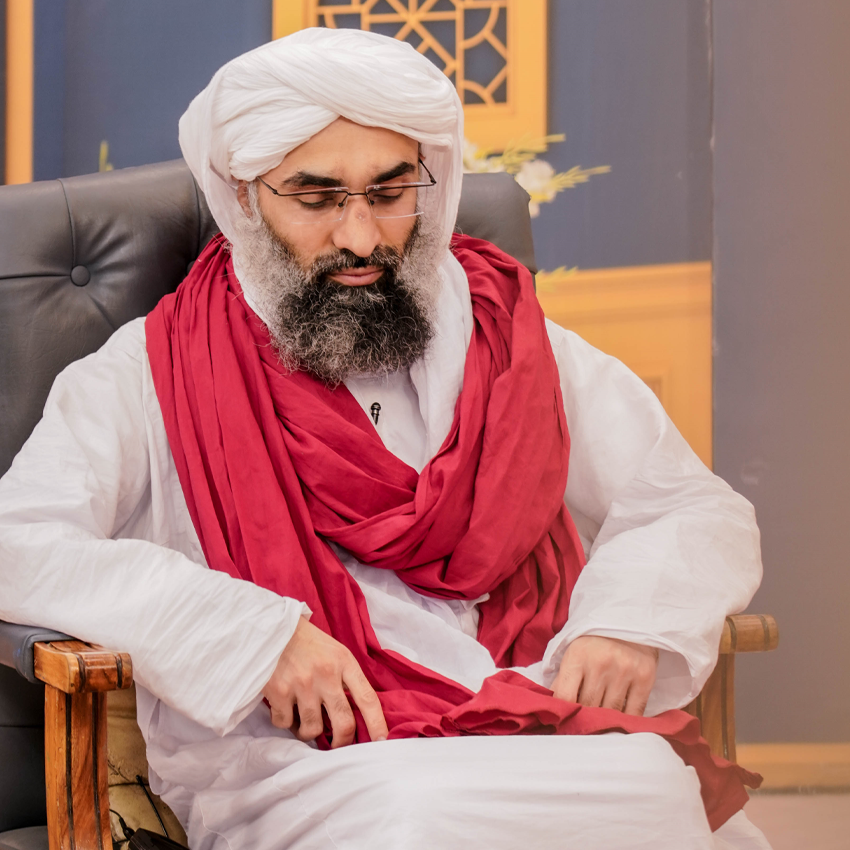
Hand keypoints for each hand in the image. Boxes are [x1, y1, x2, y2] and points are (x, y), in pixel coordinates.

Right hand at [263, 617, 387, 747]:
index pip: (367, 698)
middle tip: (338, 745)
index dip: (377, 723)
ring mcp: (302, 684)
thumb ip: (345, 678)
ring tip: (304, 718)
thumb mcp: (334, 651)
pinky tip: (284, 707)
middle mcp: (326, 674)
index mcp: (344, 661)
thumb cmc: (306, 642)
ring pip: (313, 729)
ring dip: (309, 731)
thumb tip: (355, 714)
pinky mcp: (278, 691)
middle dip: (343, 742)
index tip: (381, 741)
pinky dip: (285, 721)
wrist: (271, 626)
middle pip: (344, 723)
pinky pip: (285, 723)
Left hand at [552, 635, 658, 715]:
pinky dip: (627, 720)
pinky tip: (621, 720)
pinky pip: (634, 712)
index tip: (565, 722)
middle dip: (586, 718)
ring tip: (603, 721)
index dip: (564, 714)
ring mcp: (624, 671)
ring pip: (610, 712)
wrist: (629, 619)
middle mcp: (600, 663)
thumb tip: (554, 707)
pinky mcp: (645, 678)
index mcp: (577, 656)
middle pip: (589, 706)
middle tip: (584, 725)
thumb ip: (563, 678)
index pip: (565, 696)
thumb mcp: (574, 651)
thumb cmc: (595, 639)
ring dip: (606, 720)